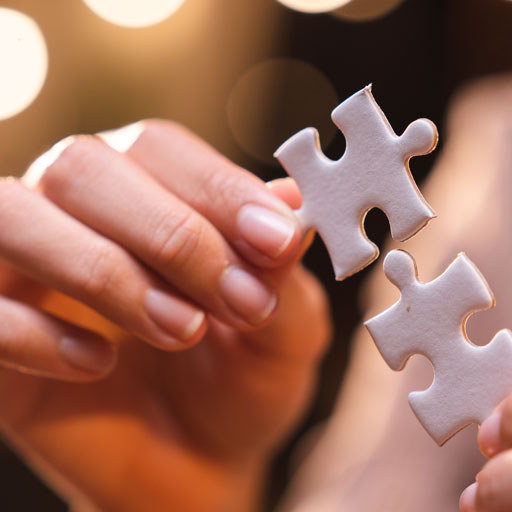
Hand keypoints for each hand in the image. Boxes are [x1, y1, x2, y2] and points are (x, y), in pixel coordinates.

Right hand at [0, 120, 329, 510]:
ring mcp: (24, 272)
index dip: (217, 188)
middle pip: (82, 166)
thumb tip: (288, 202)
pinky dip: (34, 332)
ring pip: (14, 214)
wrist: (203, 467)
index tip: (274, 242)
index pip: (160, 148)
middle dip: (170, 234)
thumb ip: (282, 272)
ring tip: (180, 329)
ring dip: (103, 271)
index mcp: (152, 192)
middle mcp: (78, 214)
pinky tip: (97, 366)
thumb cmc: (243, 384)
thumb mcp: (285, 334)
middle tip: (238, 303)